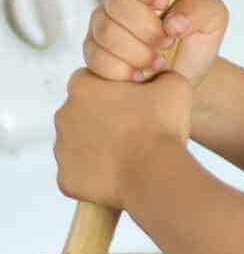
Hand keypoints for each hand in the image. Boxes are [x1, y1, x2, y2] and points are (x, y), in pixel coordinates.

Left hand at [54, 68, 191, 210]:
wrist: (154, 174)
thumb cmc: (162, 126)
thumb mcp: (173, 85)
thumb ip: (159, 74)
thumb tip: (157, 76)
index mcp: (81, 86)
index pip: (92, 81)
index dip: (114, 91)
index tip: (134, 103)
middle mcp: (63, 115)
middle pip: (82, 113)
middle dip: (103, 120)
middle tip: (133, 130)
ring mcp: (60, 150)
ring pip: (79, 145)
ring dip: (98, 147)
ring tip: (128, 155)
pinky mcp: (66, 179)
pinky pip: (79, 174)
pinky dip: (95, 175)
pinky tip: (118, 176)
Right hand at [83, 0, 228, 88]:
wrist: (184, 79)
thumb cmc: (195, 42)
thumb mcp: (214, 20)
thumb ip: (203, 8)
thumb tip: (174, 20)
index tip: (163, 3)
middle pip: (117, 1)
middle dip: (147, 28)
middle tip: (168, 41)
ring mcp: (102, 24)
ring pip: (106, 32)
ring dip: (138, 52)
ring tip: (159, 61)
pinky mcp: (93, 52)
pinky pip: (97, 58)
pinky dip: (123, 70)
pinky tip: (140, 74)